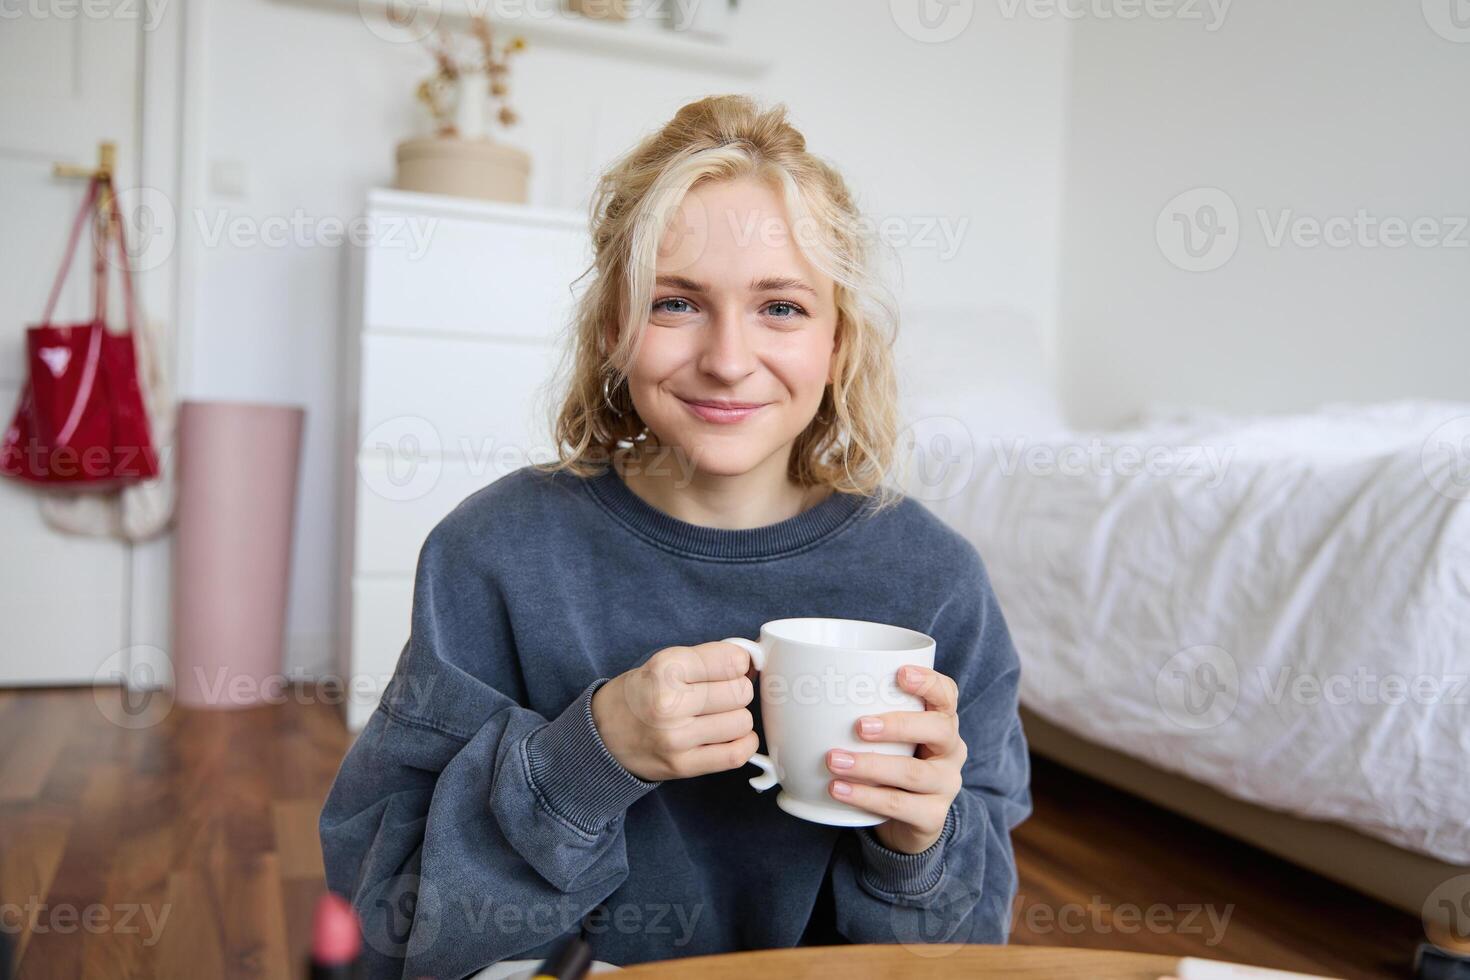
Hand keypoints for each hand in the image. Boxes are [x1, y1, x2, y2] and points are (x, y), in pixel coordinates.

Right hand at [591, 642, 757, 782]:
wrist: (602, 735)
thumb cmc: (641, 694)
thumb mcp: (665, 662)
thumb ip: (710, 658)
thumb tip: (753, 662)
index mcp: (666, 668)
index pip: (733, 660)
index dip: (739, 663)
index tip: (731, 667)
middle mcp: (669, 702)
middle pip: (741, 692)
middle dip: (737, 690)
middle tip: (719, 694)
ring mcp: (676, 738)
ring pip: (742, 722)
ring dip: (737, 718)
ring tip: (717, 715)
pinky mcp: (682, 766)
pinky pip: (736, 754)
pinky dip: (743, 743)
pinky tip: (729, 735)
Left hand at [825, 664, 965, 853]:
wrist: (907, 822)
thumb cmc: (888, 762)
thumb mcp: (882, 736)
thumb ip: (858, 710)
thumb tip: (791, 680)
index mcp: (940, 720)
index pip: (946, 694)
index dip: (928, 682)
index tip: (900, 673)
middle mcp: (950, 750)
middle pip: (938, 729)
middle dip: (898, 725)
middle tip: (859, 726)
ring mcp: (945, 785)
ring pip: (914, 772)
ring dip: (870, 765)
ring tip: (834, 761)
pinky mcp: (932, 817)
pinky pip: (900, 805)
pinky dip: (865, 797)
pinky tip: (838, 790)